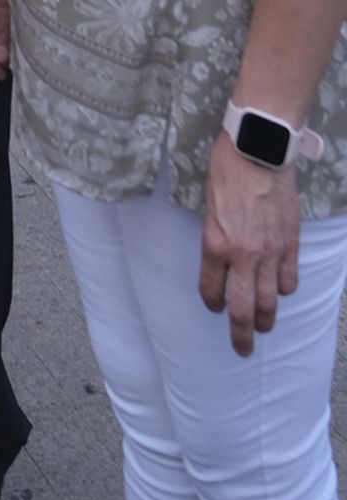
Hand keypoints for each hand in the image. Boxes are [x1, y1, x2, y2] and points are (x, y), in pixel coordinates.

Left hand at [201, 134, 300, 354]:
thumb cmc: (227, 169)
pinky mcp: (290, 244)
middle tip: (242, 350)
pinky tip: (280, 290)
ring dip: (265, 319)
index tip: (214, 306)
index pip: (211, 290)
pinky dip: (285, 290)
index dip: (211, 303)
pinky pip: (290, 280)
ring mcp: (270, 252)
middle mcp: (242, 255)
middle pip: (242, 309)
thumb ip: (216, 236)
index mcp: (215, 243)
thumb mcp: (208, 204)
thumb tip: (221, 258)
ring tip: (263, 327)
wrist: (259, 149)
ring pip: (269, 301)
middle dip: (241, 335)